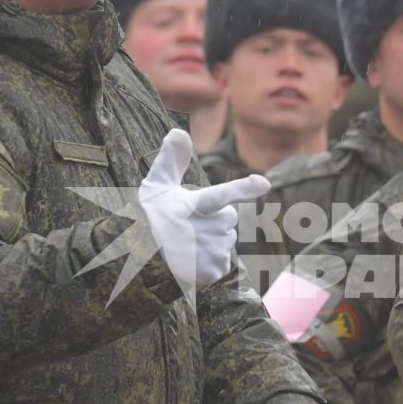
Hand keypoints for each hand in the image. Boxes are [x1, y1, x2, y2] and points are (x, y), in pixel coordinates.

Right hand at [138, 129, 269, 290]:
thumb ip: (171, 159)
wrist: (138, 258)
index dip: (243, 189)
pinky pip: (223, 261)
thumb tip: (178, 132)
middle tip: (188, 224)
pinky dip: (211, 261)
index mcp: (194, 207)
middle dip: (214, 219)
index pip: (221, 195)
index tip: (263, 184)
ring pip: (226, 240)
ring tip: (187, 244)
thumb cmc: (150, 217)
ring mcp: (210, 252)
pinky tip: (192, 260)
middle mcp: (205, 230)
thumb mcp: (156, 185)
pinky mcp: (214, 271)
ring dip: (212, 240)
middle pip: (228, 217)